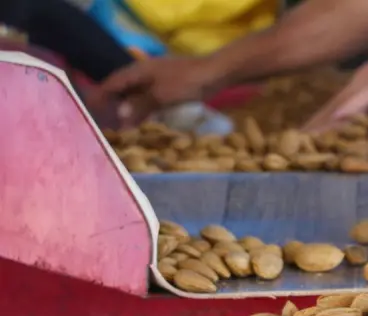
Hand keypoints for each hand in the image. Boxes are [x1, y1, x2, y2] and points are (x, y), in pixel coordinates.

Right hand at [99, 56, 223, 126]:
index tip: (88, 107)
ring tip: (117, 126)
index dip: (100, 95)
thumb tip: (120, 116)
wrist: (214, 74)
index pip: (113, 83)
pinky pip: (148, 100)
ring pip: (135, 95)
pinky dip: (142, 110)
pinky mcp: (168, 89)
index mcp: (138, 71)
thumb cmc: (186, 82)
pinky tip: (139, 122)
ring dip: (126, 109)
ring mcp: (157, 81)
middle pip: (122, 89)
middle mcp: (144, 74)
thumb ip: (140, 105)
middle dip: (111, 104)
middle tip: (101, 120)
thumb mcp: (161, 95)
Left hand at [304, 40, 367, 130]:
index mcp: (363, 86)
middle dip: (314, 127)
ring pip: (341, 106)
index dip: (321, 123)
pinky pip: (362, 99)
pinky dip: (348, 109)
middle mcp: (361, 84)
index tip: (306, 138)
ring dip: (323, 122)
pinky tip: (336, 118)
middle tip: (293, 144)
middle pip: (332, 108)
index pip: (337, 108)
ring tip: (305, 137)